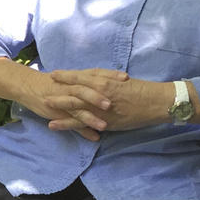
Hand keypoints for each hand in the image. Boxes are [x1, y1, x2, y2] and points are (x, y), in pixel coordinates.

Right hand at [0, 60, 123, 141]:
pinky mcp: (58, 111)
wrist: (29, 87)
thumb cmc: (53, 83)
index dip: (110, 75)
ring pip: (80, 106)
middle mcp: (71, 87)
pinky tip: (95, 137)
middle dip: (104, 94)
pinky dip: (83, 129)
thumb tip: (106, 87)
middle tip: (119, 99)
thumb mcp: (70, 80)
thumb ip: (87, 82)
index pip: (95, 74)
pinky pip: (71, 121)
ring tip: (105, 124)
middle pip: (89, 88)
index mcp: (76, 78)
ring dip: (92, 115)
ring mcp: (64, 100)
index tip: (126, 78)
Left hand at [42, 69, 177, 136]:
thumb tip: (94, 78)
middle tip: (42, 86)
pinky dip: (65, 124)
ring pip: (74, 105)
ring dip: (57, 105)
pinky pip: (80, 123)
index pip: (81, 76)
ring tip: (43, 104)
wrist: (156, 102)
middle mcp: (99, 92)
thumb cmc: (141, 90)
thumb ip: (106, 79)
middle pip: (74, 89)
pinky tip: (53, 125)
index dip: (67, 75)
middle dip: (58, 88)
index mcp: (104, 80)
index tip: (54, 74)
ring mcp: (99, 107)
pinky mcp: (102, 120)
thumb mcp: (121, 80)